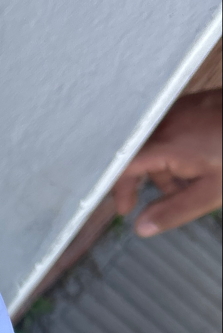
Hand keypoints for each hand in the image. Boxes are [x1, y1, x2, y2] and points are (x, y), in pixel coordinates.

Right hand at [113, 89, 221, 235]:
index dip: (119, 190)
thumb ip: (173, 211)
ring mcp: (175, 110)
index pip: (121, 168)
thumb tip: (142, 227)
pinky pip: (169, 130)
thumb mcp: (212, 191)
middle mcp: (163, 123)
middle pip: (136, 155)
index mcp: (163, 144)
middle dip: (148, 182)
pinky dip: (175, 150)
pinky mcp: (189, 104)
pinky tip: (198, 161)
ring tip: (192, 183)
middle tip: (165, 200)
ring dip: (165, 167)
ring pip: (154, 144)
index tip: (125, 208)